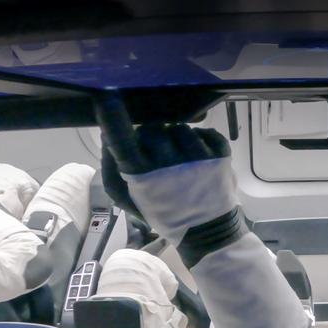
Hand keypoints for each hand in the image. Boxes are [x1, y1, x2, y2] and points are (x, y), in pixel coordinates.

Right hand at [95, 95, 239, 251]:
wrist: (207, 231)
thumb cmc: (162, 212)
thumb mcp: (127, 198)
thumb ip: (110, 167)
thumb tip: (106, 134)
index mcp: (141, 173)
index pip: (122, 136)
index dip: (113, 115)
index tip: (107, 96)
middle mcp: (169, 160)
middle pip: (153, 128)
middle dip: (152, 138)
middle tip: (157, 156)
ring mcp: (198, 155)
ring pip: (179, 128)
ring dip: (176, 139)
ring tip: (180, 160)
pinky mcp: (221, 152)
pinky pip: (204, 131)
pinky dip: (199, 140)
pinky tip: (197, 159)